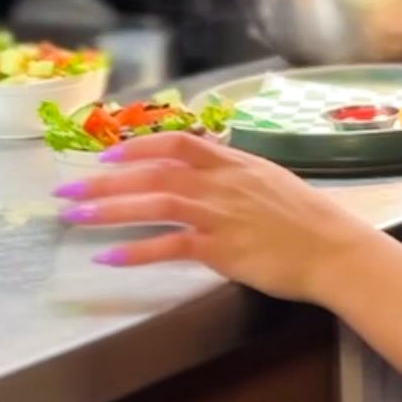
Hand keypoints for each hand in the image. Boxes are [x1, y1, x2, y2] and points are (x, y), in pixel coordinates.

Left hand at [54, 134, 373, 302]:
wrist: (334, 248)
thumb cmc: (307, 219)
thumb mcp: (268, 180)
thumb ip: (233, 174)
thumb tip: (207, 166)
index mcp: (232, 162)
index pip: (176, 142)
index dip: (137, 146)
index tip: (106, 153)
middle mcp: (220, 182)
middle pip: (153, 172)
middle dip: (105, 179)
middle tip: (67, 189)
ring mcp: (219, 214)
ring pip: (154, 203)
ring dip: (110, 209)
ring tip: (75, 216)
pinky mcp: (221, 248)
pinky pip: (170, 246)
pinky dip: (136, 252)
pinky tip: (109, 258)